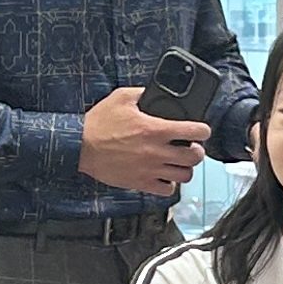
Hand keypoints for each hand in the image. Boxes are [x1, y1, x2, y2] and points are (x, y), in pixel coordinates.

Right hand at [78, 85, 212, 197]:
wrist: (79, 147)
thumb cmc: (98, 124)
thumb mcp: (121, 98)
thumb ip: (142, 93)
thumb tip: (154, 92)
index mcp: (156, 129)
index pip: (196, 131)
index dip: (203, 129)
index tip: (202, 130)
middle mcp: (157, 152)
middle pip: (195, 157)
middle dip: (197, 151)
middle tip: (191, 147)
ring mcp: (150, 170)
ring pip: (185, 176)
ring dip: (185, 168)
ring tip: (179, 162)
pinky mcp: (140, 183)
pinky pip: (167, 190)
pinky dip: (169, 184)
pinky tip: (164, 175)